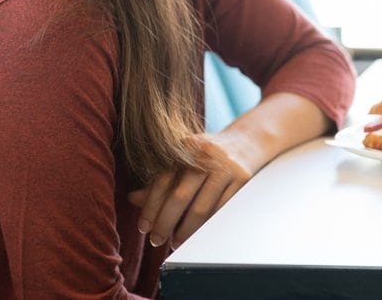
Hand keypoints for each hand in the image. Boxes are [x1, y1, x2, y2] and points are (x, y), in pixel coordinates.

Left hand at [128, 131, 257, 248]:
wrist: (248, 140)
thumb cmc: (207, 155)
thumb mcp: (184, 160)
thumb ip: (161, 179)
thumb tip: (133, 199)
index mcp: (185, 146)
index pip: (163, 180)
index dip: (150, 207)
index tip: (144, 228)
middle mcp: (205, 154)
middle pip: (180, 195)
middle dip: (165, 223)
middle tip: (156, 241)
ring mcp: (226, 166)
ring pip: (201, 207)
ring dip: (186, 230)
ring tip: (176, 241)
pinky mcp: (242, 178)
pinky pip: (221, 209)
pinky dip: (207, 225)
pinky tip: (198, 233)